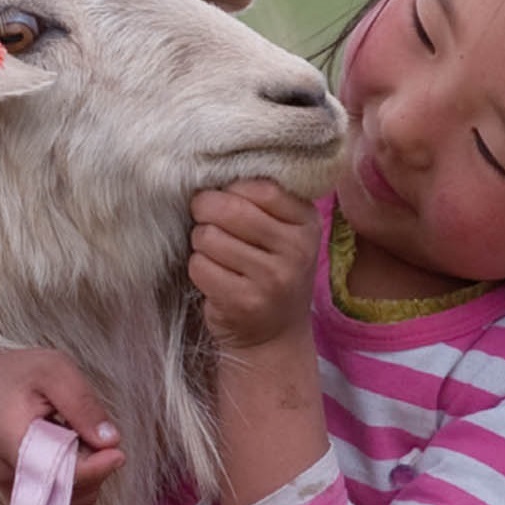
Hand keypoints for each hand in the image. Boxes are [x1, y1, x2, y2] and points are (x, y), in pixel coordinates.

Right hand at [0, 301, 125, 500]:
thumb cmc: (12, 371)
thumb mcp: (52, 369)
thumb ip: (82, 404)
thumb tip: (112, 442)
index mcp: (10, 436)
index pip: (58, 473)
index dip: (94, 468)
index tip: (114, 449)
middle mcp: (2, 469)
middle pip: (62, 501)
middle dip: (94, 481)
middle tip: (105, 446)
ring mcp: (4, 485)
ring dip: (86, 487)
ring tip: (85, 445)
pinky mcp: (10, 492)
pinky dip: (73, 491)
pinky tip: (75, 461)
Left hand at [189, 180, 320, 352]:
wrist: (275, 334)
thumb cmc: (270, 270)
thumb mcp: (282, 232)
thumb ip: (260, 201)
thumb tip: (212, 170)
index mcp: (306, 222)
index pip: (260, 187)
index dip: (230, 189)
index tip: (225, 198)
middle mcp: (296, 249)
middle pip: (229, 210)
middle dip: (206, 210)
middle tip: (206, 220)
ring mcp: (272, 278)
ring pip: (209, 237)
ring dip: (201, 243)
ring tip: (215, 253)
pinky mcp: (244, 302)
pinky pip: (200, 266)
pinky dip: (198, 268)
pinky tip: (213, 277)